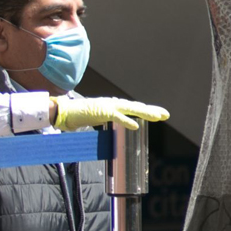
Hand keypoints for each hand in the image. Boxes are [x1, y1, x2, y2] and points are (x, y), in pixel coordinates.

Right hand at [51, 95, 169, 130]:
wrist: (64, 111)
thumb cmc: (80, 115)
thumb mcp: (100, 118)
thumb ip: (110, 121)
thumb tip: (119, 126)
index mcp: (114, 106)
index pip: (135, 108)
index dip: (148, 111)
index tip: (160, 115)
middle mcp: (114, 104)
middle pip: (137, 107)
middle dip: (152, 111)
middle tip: (166, 115)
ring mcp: (108, 106)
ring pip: (131, 109)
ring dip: (145, 113)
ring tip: (158, 117)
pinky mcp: (101, 111)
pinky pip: (116, 117)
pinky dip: (126, 121)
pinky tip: (135, 126)